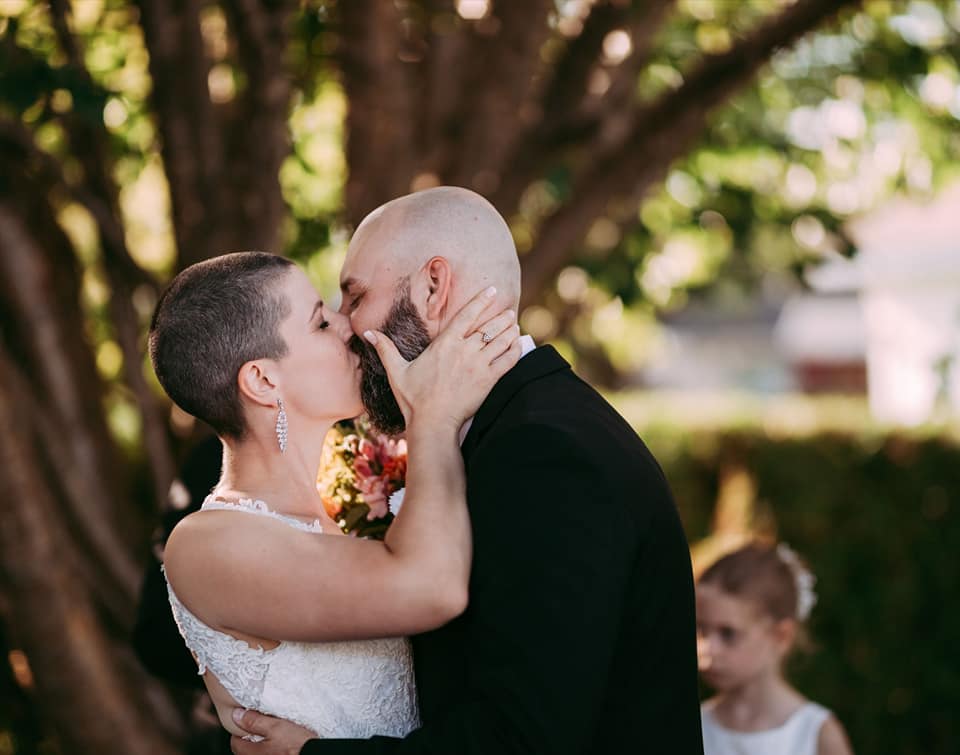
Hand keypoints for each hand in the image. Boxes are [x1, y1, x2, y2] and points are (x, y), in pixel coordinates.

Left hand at [230, 708, 313, 754]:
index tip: (247, 721)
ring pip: (256, 752)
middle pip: (244, 749)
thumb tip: (237, 715)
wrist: (312, 754)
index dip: (240, 730)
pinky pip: (268, 753)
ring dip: (261, 742)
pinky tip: (281, 741)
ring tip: (272, 732)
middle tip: (261, 725)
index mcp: (252, 752)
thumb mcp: (275, 726)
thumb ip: (254, 721)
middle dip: (250, 737)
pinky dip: (270, 747)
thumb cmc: (296, 744)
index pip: (235, 743)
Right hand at [363, 286, 521, 431]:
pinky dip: (515, 350)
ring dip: (509, 330)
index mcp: (445, 344)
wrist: (433, 423)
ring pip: (501, 340)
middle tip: (508, 311)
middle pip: (489, 326)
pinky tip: (518, 344)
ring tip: (513, 324)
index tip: (493, 291)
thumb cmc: (414, 398)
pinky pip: (508, 360)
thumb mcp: (396, 371)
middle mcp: (465, 350)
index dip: (482, 300)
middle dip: (501, 316)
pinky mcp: (489, 381)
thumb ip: (385, 349)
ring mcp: (479, 365)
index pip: (467, 315)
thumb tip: (367, 333)